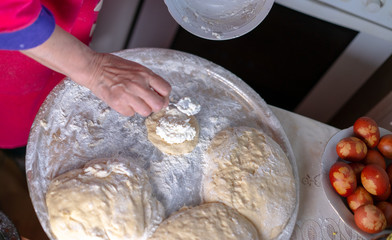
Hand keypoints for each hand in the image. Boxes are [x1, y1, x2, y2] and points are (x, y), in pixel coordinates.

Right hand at [21, 25, 170, 116]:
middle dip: (155, 106)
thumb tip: (160, 94)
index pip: (166, 89)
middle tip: (149, 103)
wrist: (93, 68)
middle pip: (159, 105)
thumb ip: (149, 79)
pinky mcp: (118, 103)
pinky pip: (131, 113)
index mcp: (145, 73)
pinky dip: (128, 110)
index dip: (164, 95)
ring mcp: (128, 95)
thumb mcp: (136, 68)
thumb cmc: (114, 67)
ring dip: (142, 109)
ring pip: (146, 112)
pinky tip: (122, 101)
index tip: (160, 97)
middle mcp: (138, 84)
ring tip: (134, 102)